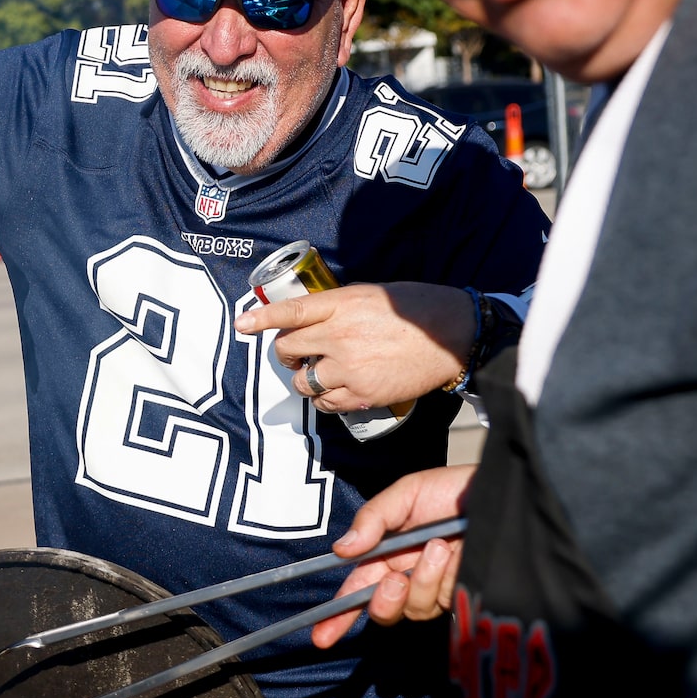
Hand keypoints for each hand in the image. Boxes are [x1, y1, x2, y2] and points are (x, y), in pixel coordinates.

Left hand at [236, 281, 474, 413]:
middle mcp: (340, 336)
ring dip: (305, 379)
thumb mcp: (372, 293)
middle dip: (286, 355)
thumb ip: (340, 305)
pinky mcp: (363, 393)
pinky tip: (335, 391)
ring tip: (319, 374)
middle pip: (288, 350)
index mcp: (343, 305)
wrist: (453, 335)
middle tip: (295, 356)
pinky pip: (326, 404)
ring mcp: (350, 367)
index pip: (292, 312)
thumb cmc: (416, 309)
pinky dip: (324, 399)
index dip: (262, 319)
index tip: (242, 325)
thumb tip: (316, 316)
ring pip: (304, 382)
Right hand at [310, 464, 475, 647]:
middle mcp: (411, 576)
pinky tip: (457, 555)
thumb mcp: (407, 493)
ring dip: (424, 579)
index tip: (321, 635)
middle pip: (385, 611)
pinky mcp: (465, 594)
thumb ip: (373, 518)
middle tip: (395, 581)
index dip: (338, 616)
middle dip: (384, 602)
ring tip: (439, 546)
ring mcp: (439, 588)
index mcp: (389, 555)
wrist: (503, 492)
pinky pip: (448, 602)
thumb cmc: (456, 488)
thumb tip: (342, 549)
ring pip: (417, 608)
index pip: (358, 590)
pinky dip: (448, 578)